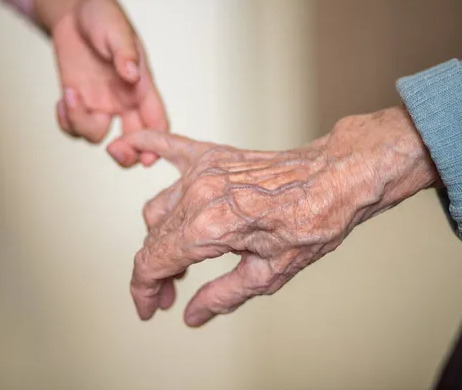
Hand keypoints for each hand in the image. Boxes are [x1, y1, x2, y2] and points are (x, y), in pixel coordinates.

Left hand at [51, 0, 167, 165]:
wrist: (74, 12)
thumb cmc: (102, 18)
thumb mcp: (116, 32)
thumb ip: (125, 54)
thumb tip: (132, 76)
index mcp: (142, 88)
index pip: (156, 122)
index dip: (156, 144)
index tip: (148, 158)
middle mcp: (124, 102)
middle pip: (133, 142)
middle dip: (126, 154)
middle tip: (113, 148)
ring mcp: (101, 105)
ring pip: (97, 136)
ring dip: (81, 122)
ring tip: (70, 94)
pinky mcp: (79, 103)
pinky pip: (74, 128)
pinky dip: (66, 121)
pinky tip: (63, 99)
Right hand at [108, 106, 439, 325]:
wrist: (336, 179)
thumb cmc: (313, 222)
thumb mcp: (268, 274)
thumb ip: (221, 296)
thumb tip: (192, 314)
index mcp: (210, 227)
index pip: (153, 262)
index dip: (144, 290)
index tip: (148, 307)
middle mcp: (198, 195)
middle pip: (153, 238)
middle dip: (156, 272)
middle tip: (171, 295)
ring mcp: (203, 171)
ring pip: (157, 207)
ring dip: (158, 238)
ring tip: (178, 261)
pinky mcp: (213, 156)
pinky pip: (167, 147)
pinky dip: (144, 148)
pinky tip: (125, 147)